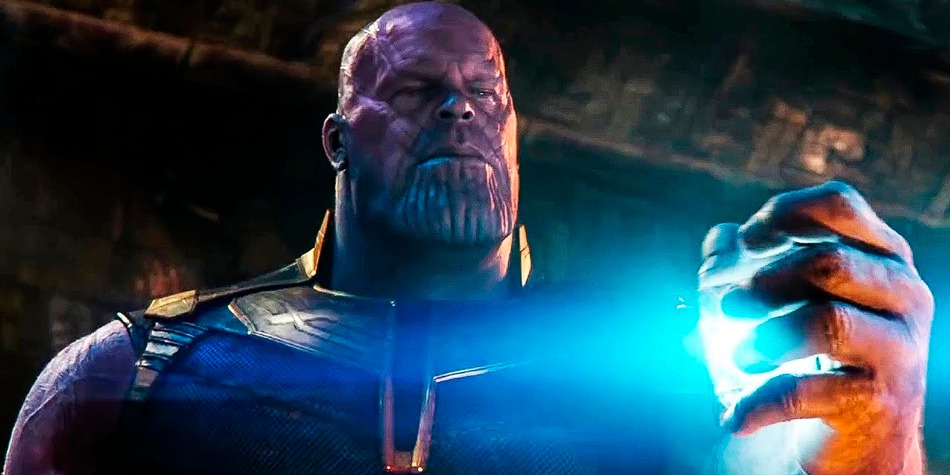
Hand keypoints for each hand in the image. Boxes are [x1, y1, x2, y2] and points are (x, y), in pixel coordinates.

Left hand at [698, 181, 932, 474]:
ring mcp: (899, 350)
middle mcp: (902, 295)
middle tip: (725, 305)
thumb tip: (719, 236)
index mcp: (879, 256)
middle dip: (763, 280)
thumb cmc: (803, 361)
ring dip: (765, 339)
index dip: (782, 215)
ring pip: (828, 322)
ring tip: (739, 359)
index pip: (838, 205)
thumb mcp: (767, 307)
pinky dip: (758, 403)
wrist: (845, 451)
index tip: (745, 244)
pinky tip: (735, 417)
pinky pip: (807, 390)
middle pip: (829, 261)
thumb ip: (740, 265)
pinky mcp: (881, 404)